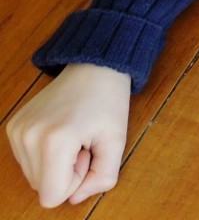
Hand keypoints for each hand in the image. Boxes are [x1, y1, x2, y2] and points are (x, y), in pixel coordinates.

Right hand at [6, 63, 130, 207]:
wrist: (95, 67)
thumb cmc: (109, 102)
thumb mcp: (117, 142)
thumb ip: (103, 178)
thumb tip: (74, 199)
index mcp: (54, 141)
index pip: (52, 196)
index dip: (75, 182)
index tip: (88, 153)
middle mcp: (28, 136)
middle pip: (41, 187)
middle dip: (66, 172)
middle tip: (83, 142)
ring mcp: (17, 130)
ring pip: (33, 176)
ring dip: (57, 163)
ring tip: (74, 134)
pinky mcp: (13, 126)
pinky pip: (27, 160)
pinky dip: (46, 153)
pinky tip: (62, 130)